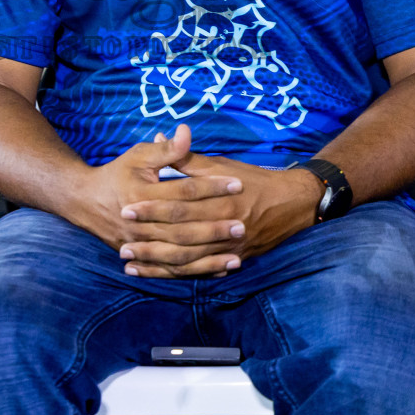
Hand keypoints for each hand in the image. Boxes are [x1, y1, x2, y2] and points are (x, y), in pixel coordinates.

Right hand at [67, 125, 246, 277]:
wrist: (85, 201)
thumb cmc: (117, 174)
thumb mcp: (139, 156)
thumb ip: (166, 149)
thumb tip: (187, 132)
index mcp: (144, 195)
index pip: (184, 191)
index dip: (211, 187)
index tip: (238, 184)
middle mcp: (142, 224)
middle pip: (184, 227)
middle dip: (214, 227)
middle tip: (242, 225)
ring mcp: (141, 244)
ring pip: (179, 254)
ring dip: (208, 257)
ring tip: (237, 256)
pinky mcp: (142, 257)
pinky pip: (171, 269)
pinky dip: (195, 272)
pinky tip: (217, 271)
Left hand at [118, 152, 320, 278]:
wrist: (292, 203)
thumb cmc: (253, 179)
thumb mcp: (221, 165)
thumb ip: (189, 159)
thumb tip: (162, 138)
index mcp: (219, 199)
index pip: (179, 205)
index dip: (152, 208)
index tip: (127, 207)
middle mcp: (223, 226)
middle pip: (180, 236)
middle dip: (149, 241)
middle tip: (121, 243)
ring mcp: (228, 247)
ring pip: (188, 260)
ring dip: (157, 263)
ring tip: (130, 264)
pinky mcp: (232, 260)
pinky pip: (200, 271)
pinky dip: (177, 275)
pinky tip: (157, 275)